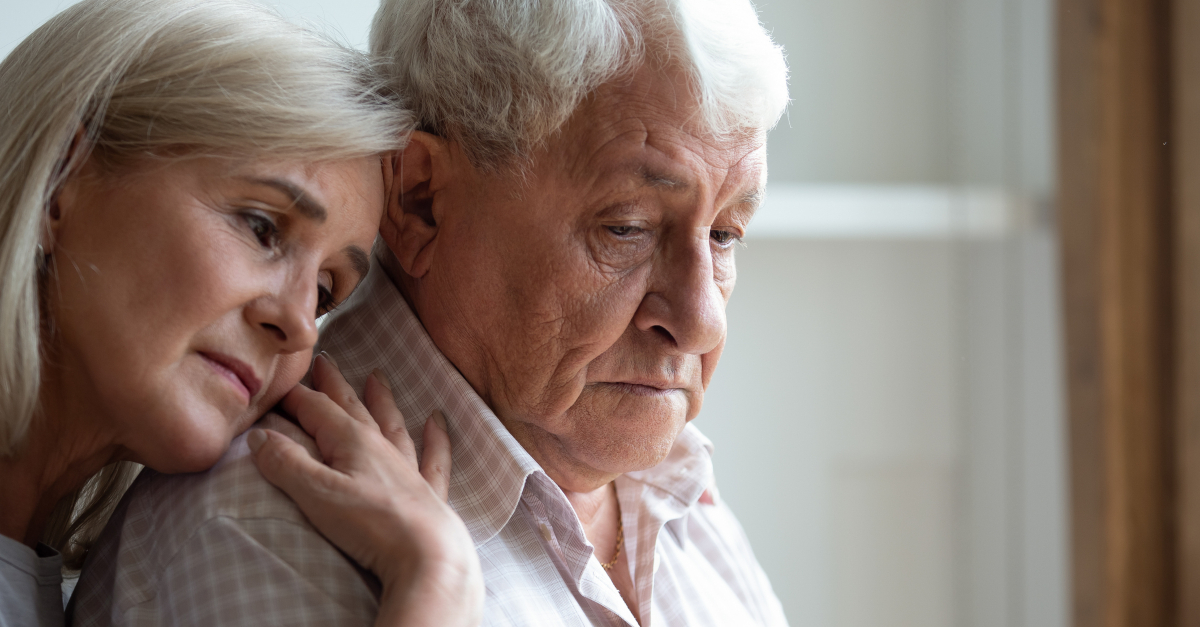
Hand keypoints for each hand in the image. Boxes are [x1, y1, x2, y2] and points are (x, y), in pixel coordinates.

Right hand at [248, 354, 482, 626]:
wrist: (427, 555)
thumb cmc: (371, 524)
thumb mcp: (317, 494)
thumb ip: (286, 463)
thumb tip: (260, 435)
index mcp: (353, 442)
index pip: (318, 409)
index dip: (296, 396)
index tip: (279, 384)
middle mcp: (382, 448)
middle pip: (354, 409)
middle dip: (336, 386)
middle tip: (326, 361)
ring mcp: (407, 469)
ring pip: (392, 425)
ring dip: (382, 401)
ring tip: (377, 377)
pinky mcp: (427, 494)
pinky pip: (433, 458)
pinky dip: (435, 438)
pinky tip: (438, 421)